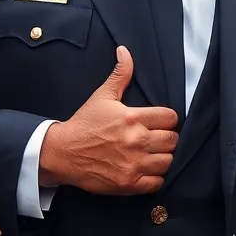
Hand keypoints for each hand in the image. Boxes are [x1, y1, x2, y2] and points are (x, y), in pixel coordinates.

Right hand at [39, 46, 178, 194]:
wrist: (62, 152)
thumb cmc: (84, 124)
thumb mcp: (102, 96)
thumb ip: (120, 74)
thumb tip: (125, 51)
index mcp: (132, 118)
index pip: (170, 118)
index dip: (167, 119)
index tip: (160, 122)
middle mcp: (136, 141)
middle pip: (173, 140)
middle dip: (167, 138)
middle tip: (157, 138)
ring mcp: (134, 164)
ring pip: (168, 162)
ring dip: (163, 158)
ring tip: (153, 154)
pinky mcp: (129, 183)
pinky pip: (157, 183)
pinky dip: (155, 178)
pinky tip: (146, 170)